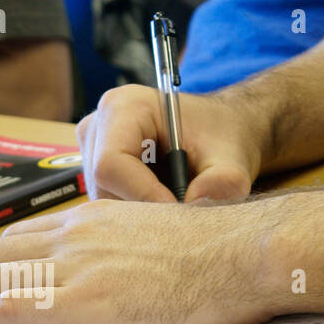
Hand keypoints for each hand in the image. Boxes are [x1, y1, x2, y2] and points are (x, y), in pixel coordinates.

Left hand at [0, 200, 283, 323]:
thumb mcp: (161, 242)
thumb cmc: (220, 254)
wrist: (243, 252)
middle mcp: (73, 236)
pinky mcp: (81, 300)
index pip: (20, 238)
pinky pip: (7, 307)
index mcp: (93, 220)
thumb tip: (118, 281)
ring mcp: (74, 266)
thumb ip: (126, 256)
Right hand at [76, 84, 264, 203]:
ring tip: (178, 202)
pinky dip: (137, 212)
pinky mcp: (95, 172)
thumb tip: (196, 202)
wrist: (220, 132)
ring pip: (105, 202)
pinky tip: (164, 200)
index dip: (142, 195)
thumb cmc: (222, 135)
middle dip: (144, 208)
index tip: (179, 210)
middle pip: (104, 188)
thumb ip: (223, 181)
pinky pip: (109, 205)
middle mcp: (98, 126)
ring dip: (141, 213)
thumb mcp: (232, 158)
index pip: (110, 165)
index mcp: (123, 107)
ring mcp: (92, 150)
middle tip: (183, 216)